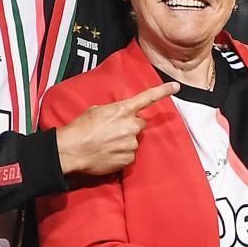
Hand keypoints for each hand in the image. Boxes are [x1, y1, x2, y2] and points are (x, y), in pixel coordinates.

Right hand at [55, 82, 178, 175]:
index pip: (147, 98)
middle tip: (113, 131)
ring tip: (105, 144)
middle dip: (130, 127)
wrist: (72, 150)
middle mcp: (130, 126)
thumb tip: (118, 116)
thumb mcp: (96, 111)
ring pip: (133, 141)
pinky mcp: (128, 159)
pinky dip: (120, 155)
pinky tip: (107, 153)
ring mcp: (131, 143)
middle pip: (139, 124)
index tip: (176, 87)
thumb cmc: (80, 129)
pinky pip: (129, 156)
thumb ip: (113, 111)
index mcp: (122, 110)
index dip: (162, 91)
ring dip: (123, 141)